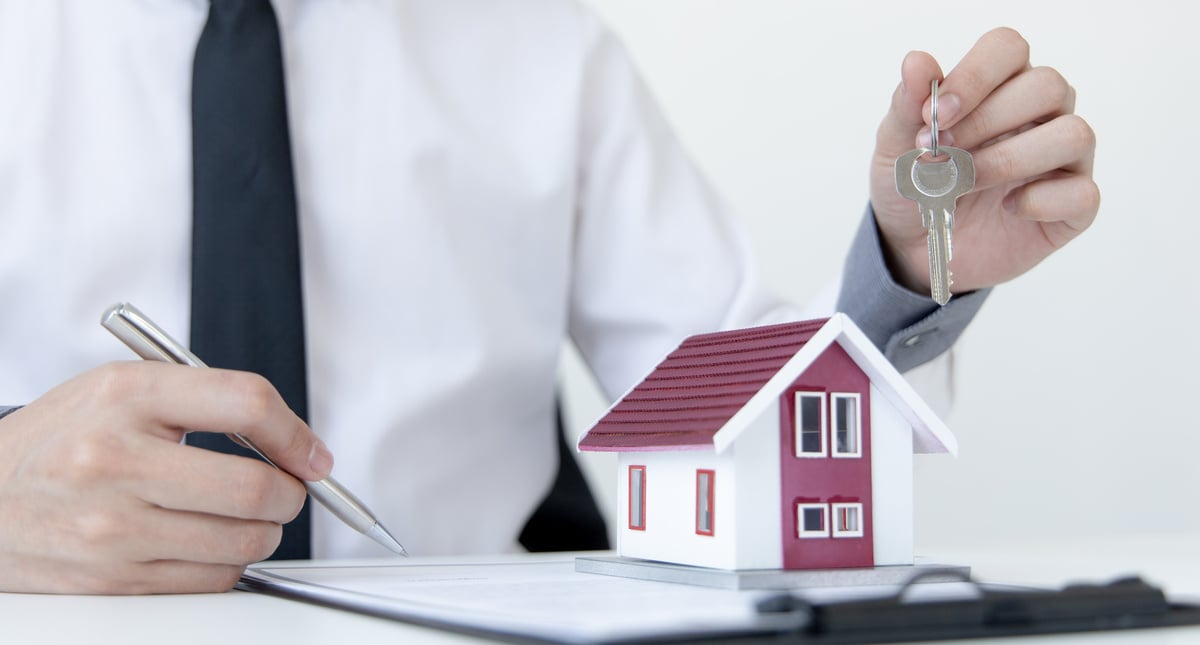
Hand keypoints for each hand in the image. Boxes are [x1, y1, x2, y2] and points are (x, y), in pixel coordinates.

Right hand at [0, 362, 332, 593]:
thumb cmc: (64, 441)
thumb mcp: (124, 390)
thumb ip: (209, 398)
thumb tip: (295, 445)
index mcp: (127, 396)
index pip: (247, 403)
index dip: (296, 434)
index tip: (312, 455)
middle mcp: (115, 459)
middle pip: (256, 487)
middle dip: (290, 494)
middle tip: (286, 490)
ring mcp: (112, 526)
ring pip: (243, 542)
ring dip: (262, 533)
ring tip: (241, 516)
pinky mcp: (113, 579)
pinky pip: (212, 580)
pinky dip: (226, 564)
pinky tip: (203, 542)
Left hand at [869, 27, 1099, 294]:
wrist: (914, 246)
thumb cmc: (914, 184)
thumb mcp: (895, 146)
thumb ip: (907, 104)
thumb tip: (916, 61)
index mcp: (1000, 86)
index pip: (1008, 49)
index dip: (975, 75)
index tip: (936, 113)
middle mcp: (1042, 114)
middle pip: (1047, 86)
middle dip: (986, 121)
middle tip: (943, 154)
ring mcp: (1063, 160)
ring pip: (1074, 134)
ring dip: (1011, 159)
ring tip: (966, 183)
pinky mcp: (1072, 206)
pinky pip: (1084, 193)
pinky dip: (1040, 201)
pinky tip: (1007, 209)